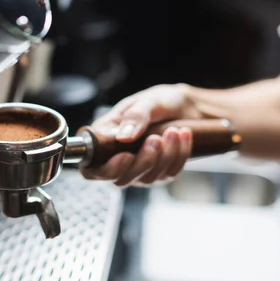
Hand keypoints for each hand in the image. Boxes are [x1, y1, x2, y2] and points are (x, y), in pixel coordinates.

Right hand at [80, 84, 202, 187]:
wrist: (186, 105)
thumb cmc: (160, 101)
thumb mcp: (147, 101)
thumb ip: (134, 116)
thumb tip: (122, 137)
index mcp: (105, 140)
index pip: (93, 169)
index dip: (107, 169)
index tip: (126, 156)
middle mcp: (119, 159)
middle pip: (121, 179)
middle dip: (143, 161)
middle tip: (156, 139)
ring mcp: (140, 169)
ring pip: (148, 177)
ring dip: (165, 155)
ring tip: (173, 130)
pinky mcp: (161, 172)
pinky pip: (170, 173)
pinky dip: (179, 154)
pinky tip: (183, 135)